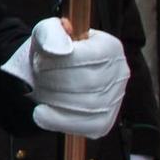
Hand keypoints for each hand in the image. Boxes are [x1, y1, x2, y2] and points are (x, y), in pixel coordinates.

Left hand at [4, 17, 128, 136]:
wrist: (47, 74)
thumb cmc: (51, 52)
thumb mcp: (45, 33)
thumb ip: (51, 34)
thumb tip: (61, 50)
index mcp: (111, 47)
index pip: (88, 57)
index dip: (58, 62)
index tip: (40, 61)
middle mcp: (120, 73)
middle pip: (88, 82)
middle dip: (54, 80)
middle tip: (39, 76)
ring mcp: (115, 99)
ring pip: (86, 106)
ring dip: (54, 98)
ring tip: (41, 89)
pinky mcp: (104, 122)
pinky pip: (85, 126)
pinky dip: (58, 121)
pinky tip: (41, 113)